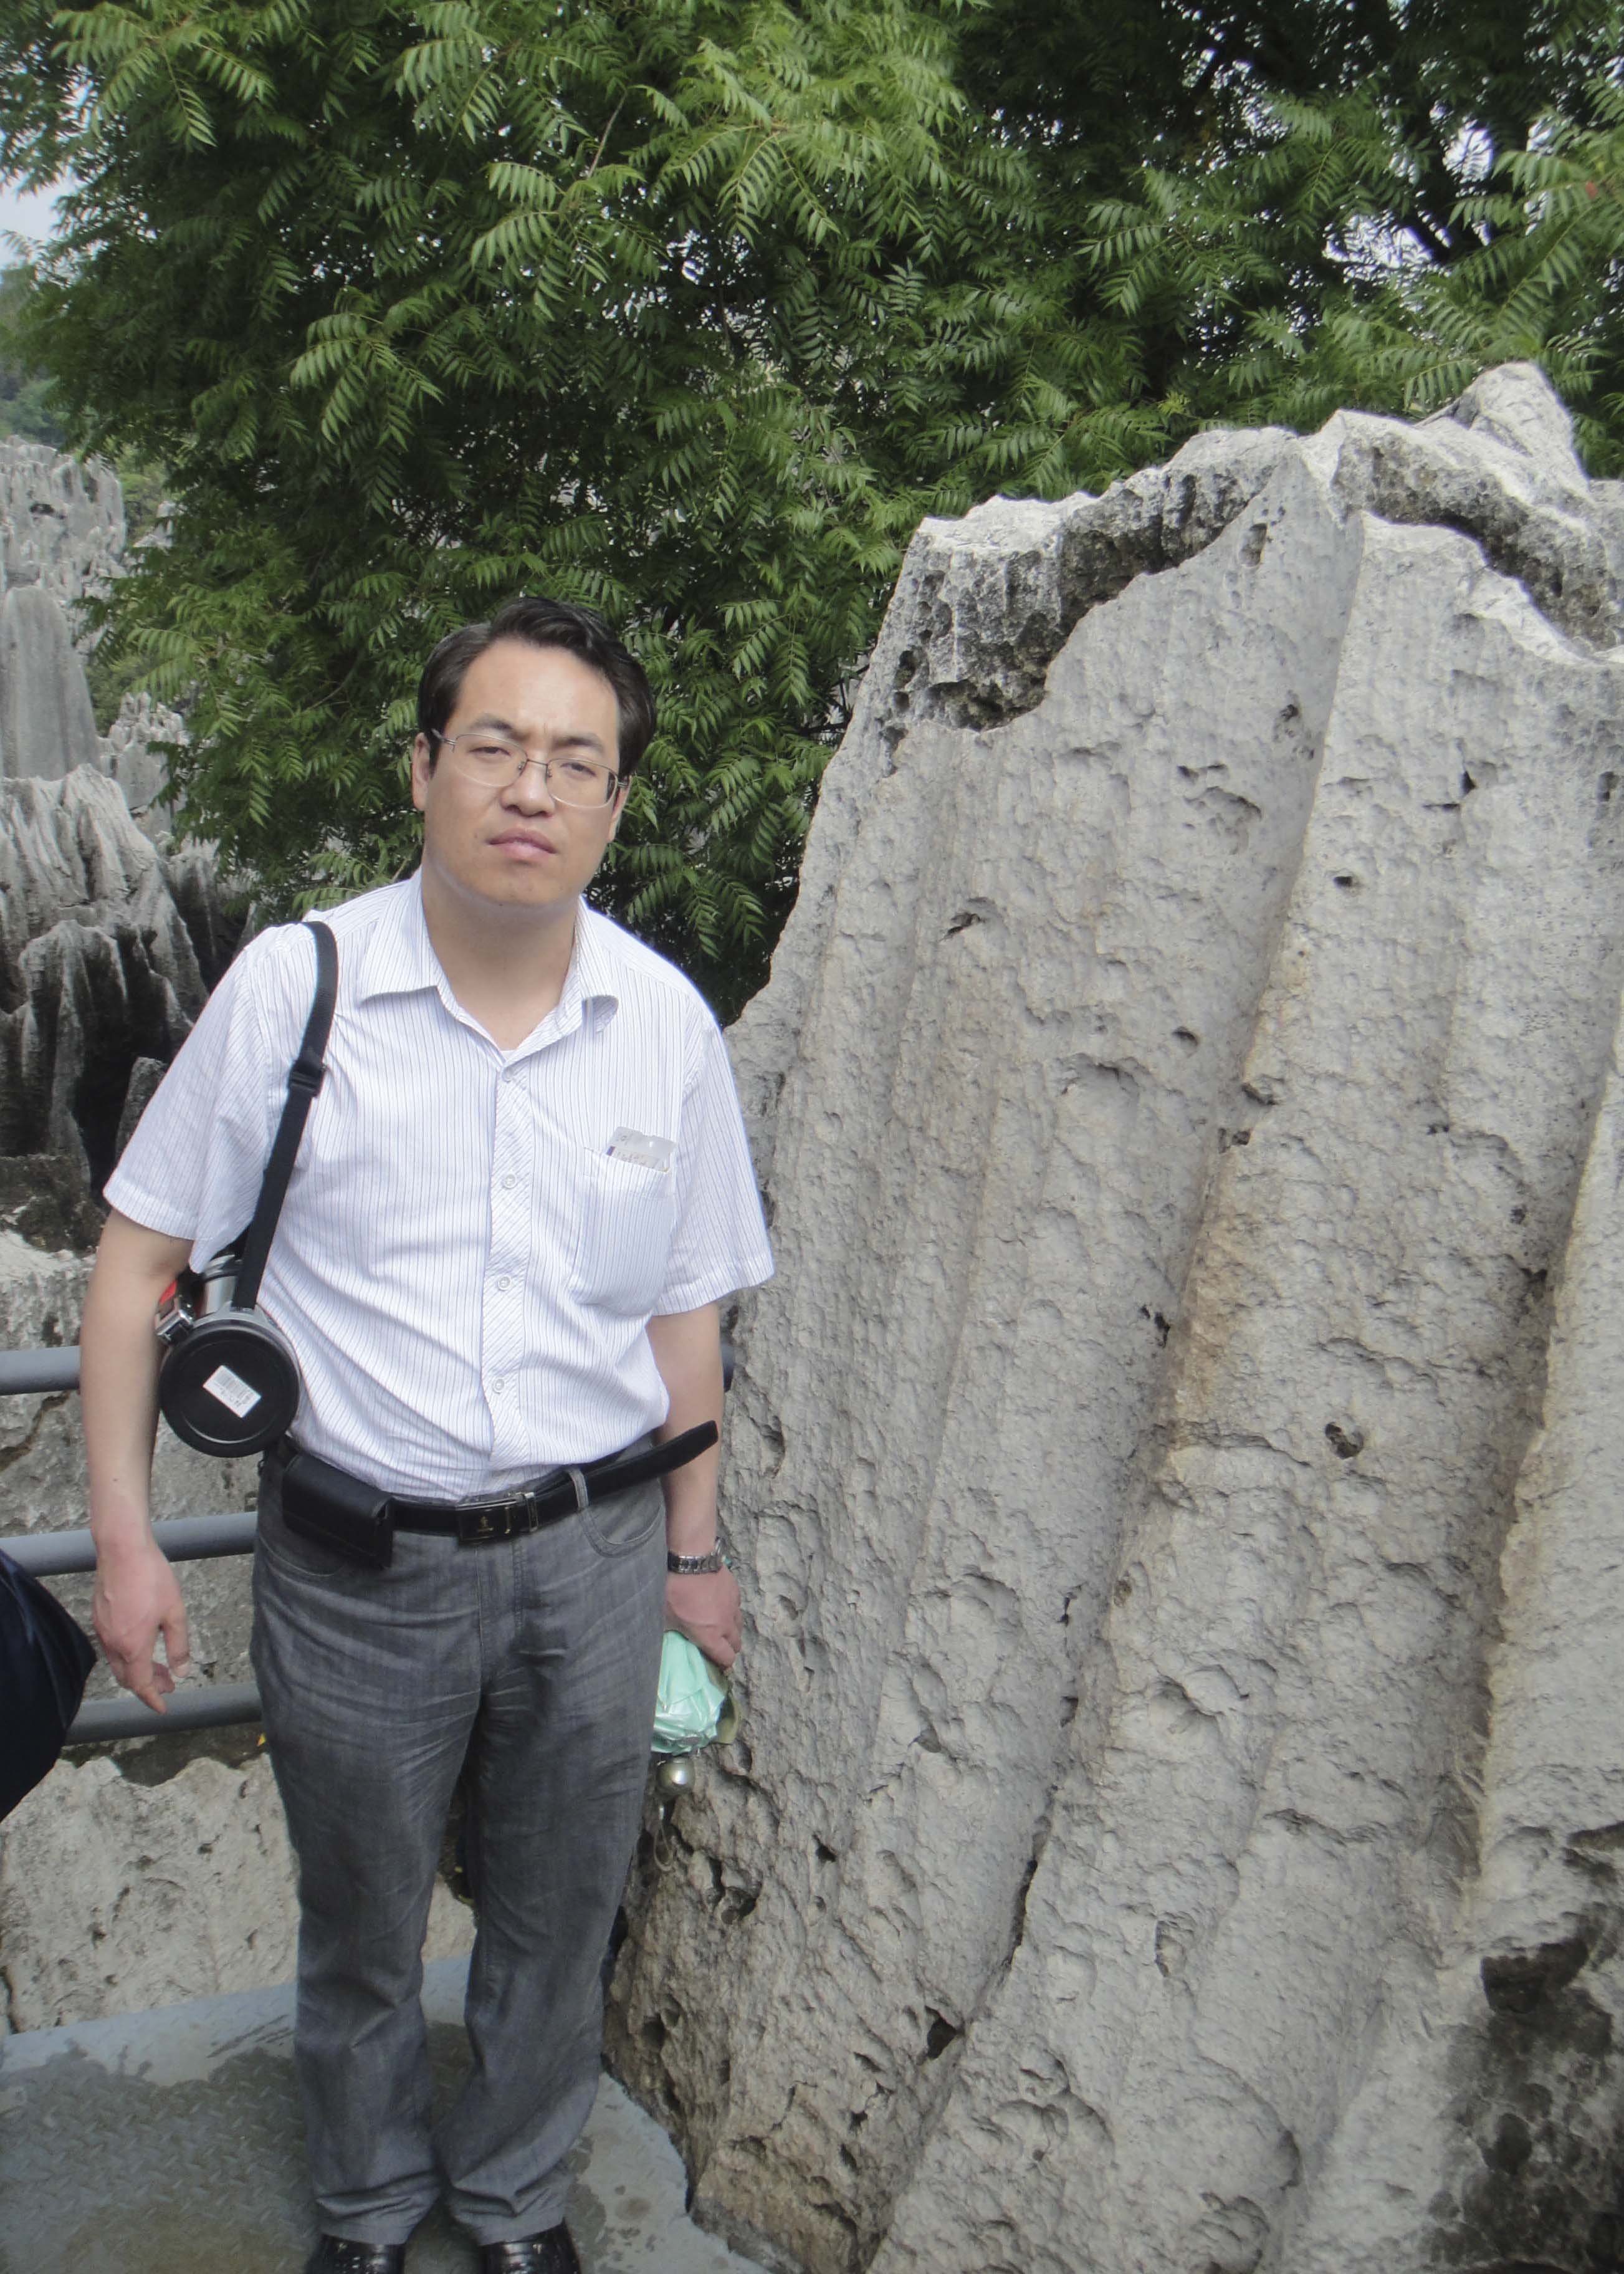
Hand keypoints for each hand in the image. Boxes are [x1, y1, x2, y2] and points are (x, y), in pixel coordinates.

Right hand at [93, 1537, 191, 1711]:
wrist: (122, 1549)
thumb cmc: (151, 1578)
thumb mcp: (175, 1612)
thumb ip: (179, 1645)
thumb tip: (182, 1672)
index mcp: (132, 1646)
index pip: (139, 1685)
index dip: (152, 1698)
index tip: (163, 1707)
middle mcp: (113, 1643)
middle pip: (127, 1677)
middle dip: (147, 1685)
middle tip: (168, 1683)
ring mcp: (103, 1630)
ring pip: (118, 1662)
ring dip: (138, 1669)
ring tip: (160, 1665)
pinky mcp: (99, 1617)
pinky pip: (112, 1646)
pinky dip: (128, 1654)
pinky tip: (142, 1644)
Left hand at [665, 1565, 741, 1670]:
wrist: (692, 1560)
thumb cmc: (674, 1590)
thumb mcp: (666, 1617)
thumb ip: (674, 1632)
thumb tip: (671, 1639)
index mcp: (710, 1635)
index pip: (727, 1658)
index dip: (722, 1663)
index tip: (715, 1661)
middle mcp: (725, 1625)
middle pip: (736, 1645)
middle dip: (728, 1648)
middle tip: (716, 1643)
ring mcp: (733, 1607)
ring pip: (739, 1626)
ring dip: (731, 1631)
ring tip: (720, 1626)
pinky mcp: (735, 1592)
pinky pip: (737, 1608)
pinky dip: (731, 1611)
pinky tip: (720, 1605)